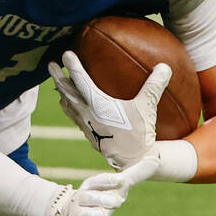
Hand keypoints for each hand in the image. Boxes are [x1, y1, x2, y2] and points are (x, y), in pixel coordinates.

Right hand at [45, 156, 157, 215]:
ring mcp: (75, 215)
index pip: (97, 181)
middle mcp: (80, 199)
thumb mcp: (116, 187)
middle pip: (89, 196)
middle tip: (117, 201)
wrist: (69, 214)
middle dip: (102, 199)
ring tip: (101, 215)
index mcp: (90, 186)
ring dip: (93, 215)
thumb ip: (135, 175)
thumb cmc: (100, 198)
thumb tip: (156, 160)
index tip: (120, 180)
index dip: (108, 181)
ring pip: (83, 214)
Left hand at [49, 50, 171, 169]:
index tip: (66, 54)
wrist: (131, 161)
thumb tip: (164, 66)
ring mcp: (85, 123)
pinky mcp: (87, 132)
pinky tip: (69, 104)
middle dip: (58, 77)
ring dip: (62, 91)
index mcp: (97, 104)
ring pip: (67, 103)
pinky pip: (72, 114)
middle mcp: (86, 113)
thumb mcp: (147, 108)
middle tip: (50, 65)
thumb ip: (154, 86)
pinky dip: (68, 105)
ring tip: (58, 82)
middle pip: (67, 91)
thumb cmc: (138, 134)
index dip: (73, 66)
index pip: (81, 80)